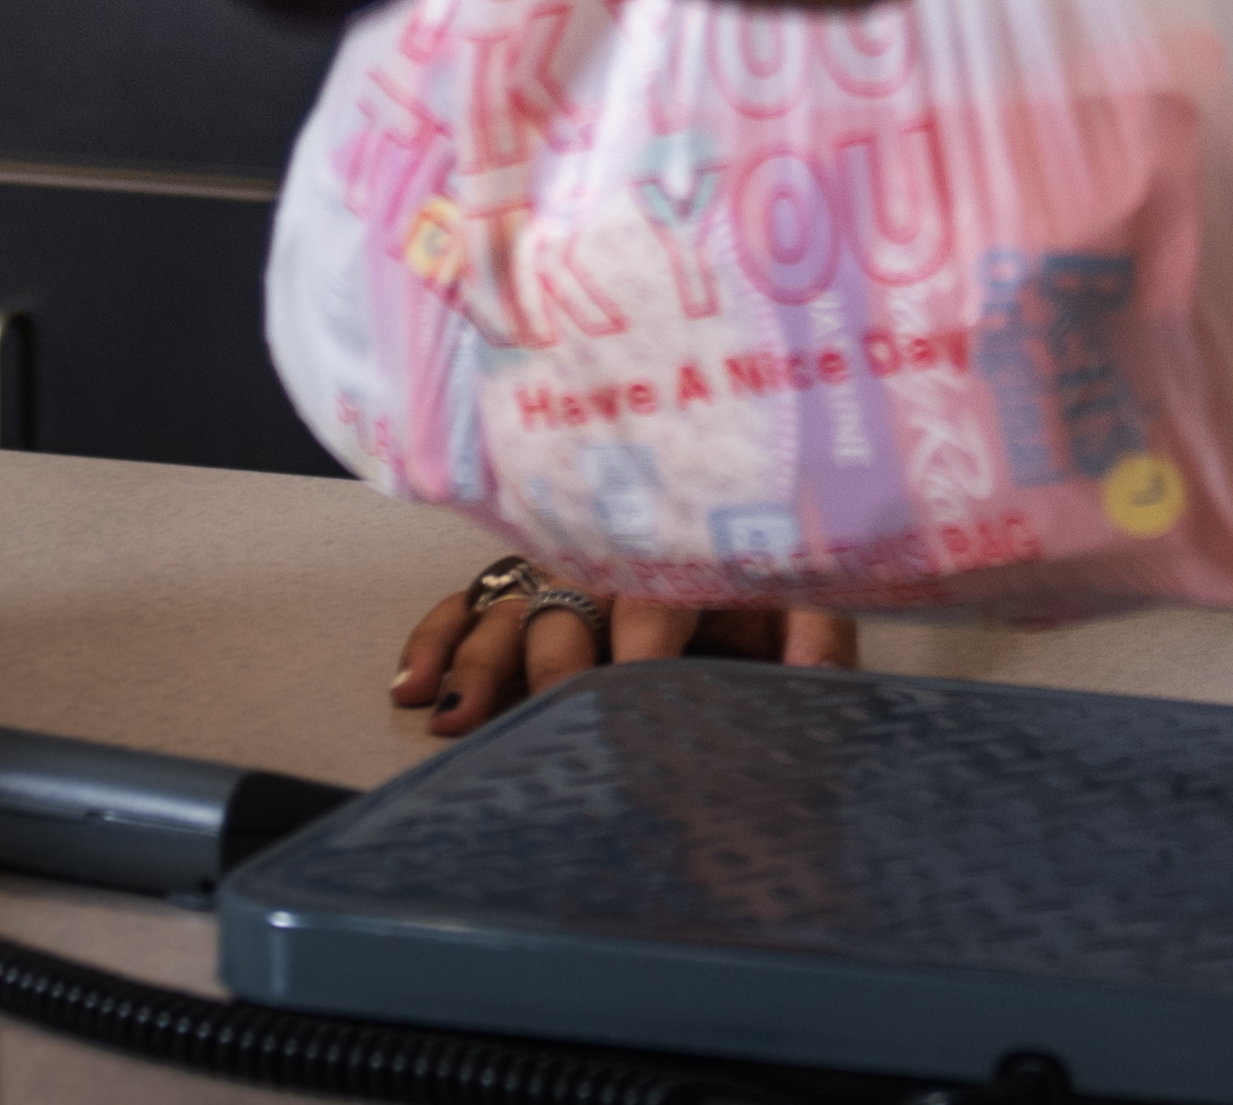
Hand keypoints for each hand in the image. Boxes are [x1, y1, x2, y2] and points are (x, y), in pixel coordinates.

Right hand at [388, 570, 863, 737]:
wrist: (739, 514)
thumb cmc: (762, 571)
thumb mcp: (802, 595)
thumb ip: (815, 637)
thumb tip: (817, 683)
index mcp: (676, 560)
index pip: (651, 602)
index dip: (640, 652)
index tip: (634, 697)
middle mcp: (606, 563)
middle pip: (566, 609)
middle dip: (550, 667)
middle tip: (541, 718)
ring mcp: (559, 574)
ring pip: (507, 611)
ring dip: (479, 663)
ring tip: (452, 716)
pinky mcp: (524, 590)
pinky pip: (469, 605)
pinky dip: (437, 639)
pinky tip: (414, 686)